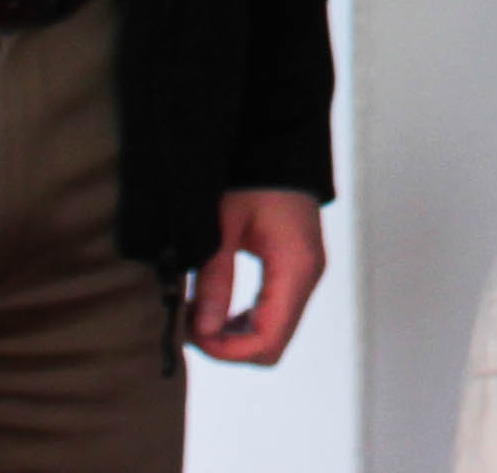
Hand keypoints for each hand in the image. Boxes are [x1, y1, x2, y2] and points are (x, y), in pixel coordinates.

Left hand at [185, 187, 324, 361]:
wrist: (278, 145)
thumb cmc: (251, 178)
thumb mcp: (224, 225)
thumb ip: (216, 279)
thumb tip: (205, 331)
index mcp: (295, 267)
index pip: (268, 340)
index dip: (228, 351)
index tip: (192, 335)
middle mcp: (306, 278)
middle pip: (271, 345)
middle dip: (227, 346)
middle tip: (189, 324)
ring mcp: (303, 276)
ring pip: (272, 334)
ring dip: (232, 336)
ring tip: (197, 313)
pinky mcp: (294, 272)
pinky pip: (272, 315)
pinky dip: (242, 322)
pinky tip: (215, 306)